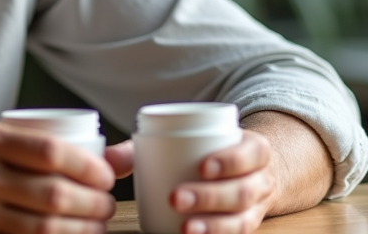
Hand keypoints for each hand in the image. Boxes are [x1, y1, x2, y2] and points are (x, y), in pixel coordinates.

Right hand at [0, 120, 117, 233]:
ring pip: (43, 229)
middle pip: (54, 195)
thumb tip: (105, 151)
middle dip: (94, 204)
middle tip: (105, 204)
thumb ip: (32, 143)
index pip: (52, 152)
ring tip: (93, 226)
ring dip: (81, 231)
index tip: (105, 174)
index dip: (90, 168)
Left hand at [103, 135, 273, 233]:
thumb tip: (106, 160)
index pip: (250, 153)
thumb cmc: (205, 154)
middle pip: (244, 191)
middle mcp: (261, 180)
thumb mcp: (185, 142)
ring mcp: (257, 208)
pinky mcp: (248, 226)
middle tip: (176, 198)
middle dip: (210, 197)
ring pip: (243, 220)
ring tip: (185, 228)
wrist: (248, 172)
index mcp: (253, 150)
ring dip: (214, 226)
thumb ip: (144, 149)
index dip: (231, 161)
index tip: (202, 167)